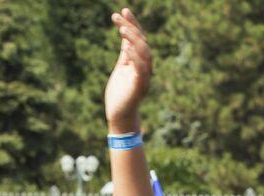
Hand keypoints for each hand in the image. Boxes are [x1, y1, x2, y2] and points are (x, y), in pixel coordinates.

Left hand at [103, 8, 151, 131]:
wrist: (119, 115)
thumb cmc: (120, 94)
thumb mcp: (121, 69)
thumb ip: (125, 55)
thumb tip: (125, 39)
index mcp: (140, 62)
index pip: (138, 39)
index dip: (132, 24)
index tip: (123, 11)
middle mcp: (145, 67)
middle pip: (142, 42)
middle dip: (131, 27)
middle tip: (119, 15)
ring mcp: (144, 77)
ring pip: (144, 53)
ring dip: (134, 39)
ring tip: (122, 28)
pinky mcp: (140, 87)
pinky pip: (141, 69)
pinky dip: (135, 57)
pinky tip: (126, 47)